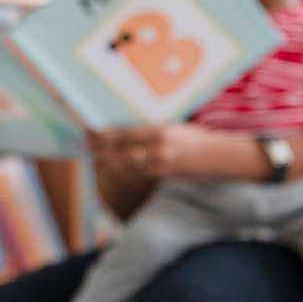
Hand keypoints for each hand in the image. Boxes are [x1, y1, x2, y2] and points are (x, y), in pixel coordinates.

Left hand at [87, 124, 220, 179]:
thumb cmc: (194, 137)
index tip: (89, 130)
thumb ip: (148, 128)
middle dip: (100, 148)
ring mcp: (159, 164)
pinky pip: (134, 173)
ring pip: (123, 164)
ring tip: (93, 156)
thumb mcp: (171, 126)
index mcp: (158, 131)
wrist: (216, 156)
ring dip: (106, 160)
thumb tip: (122, 128)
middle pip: (119, 150)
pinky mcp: (161, 175)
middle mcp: (157, 149)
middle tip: (86, 143)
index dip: (103, 134)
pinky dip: (120, 169)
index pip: (123, 134)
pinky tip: (111, 167)